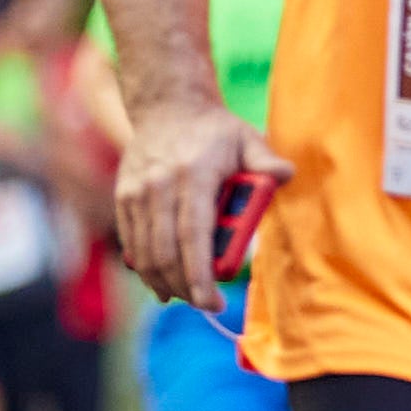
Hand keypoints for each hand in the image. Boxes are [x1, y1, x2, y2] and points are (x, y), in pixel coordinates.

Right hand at [113, 87, 286, 311]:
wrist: (167, 106)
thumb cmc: (215, 130)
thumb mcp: (247, 137)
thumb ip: (265, 160)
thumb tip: (286, 174)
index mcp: (192, 174)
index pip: (191, 235)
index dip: (198, 274)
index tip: (211, 301)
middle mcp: (158, 185)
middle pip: (165, 252)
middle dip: (184, 287)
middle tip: (206, 305)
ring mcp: (136, 191)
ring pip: (144, 252)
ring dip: (163, 282)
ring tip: (185, 297)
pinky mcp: (123, 197)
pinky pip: (132, 242)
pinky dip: (145, 268)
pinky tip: (162, 283)